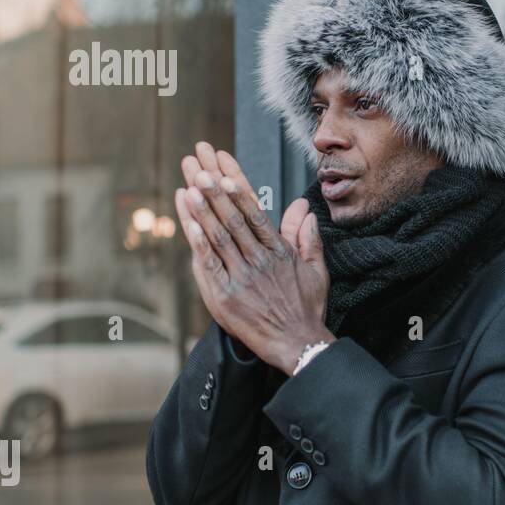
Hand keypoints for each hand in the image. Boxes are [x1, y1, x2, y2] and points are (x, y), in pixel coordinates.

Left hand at [174, 141, 333, 373]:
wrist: (297, 344)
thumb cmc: (306, 308)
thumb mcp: (316, 270)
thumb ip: (307, 237)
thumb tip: (304, 208)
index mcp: (278, 251)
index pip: (253, 208)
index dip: (236, 183)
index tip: (221, 161)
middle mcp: (258, 259)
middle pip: (231, 215)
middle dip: (212, 185)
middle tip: (196, 160)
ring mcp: (240, 277)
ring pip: (218, 235)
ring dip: (202, 206)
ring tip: (188, 182)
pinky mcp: (224, 296)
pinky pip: (207, 263)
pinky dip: (197, 240)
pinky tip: (188, 220)